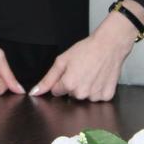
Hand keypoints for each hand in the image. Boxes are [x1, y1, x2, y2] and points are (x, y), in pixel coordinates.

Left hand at [29, 0, 143, 100]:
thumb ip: (47, 79)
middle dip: (72, 84)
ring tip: (91, 72)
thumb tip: (35, 92)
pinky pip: (97, 97)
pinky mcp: (107, 96)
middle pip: (71, 94)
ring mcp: (95, 96)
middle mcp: (82, 94)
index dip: (61, 80)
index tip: (68, 71)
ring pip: (84, 96)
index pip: (56, 91)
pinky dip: (97, 89)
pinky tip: (99, 77)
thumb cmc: (86, 50)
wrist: (109, 46)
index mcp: (69, 85)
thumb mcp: (62, 61)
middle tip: (80, 70)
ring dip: (85, 87)